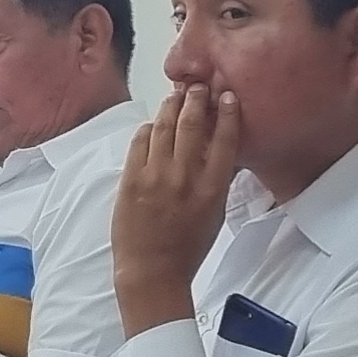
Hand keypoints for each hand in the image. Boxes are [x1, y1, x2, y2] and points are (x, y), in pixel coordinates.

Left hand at [113, 84, 241, 336]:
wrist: (152, 271)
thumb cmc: (188, 246)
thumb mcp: (215, 213)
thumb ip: (218, 180)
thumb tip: (221, 149)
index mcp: (212, 188)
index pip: (225, 140)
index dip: (227, 113)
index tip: (226, 95)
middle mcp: (185, 178)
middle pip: (192, 124)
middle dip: (195, 98)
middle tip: (197, 85)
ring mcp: (155, 176)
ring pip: (163, 126)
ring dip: (171, 106)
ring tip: (176, 95)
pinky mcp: (131, 179)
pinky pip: (139, 141)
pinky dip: (147, 128)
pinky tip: (152, 124)